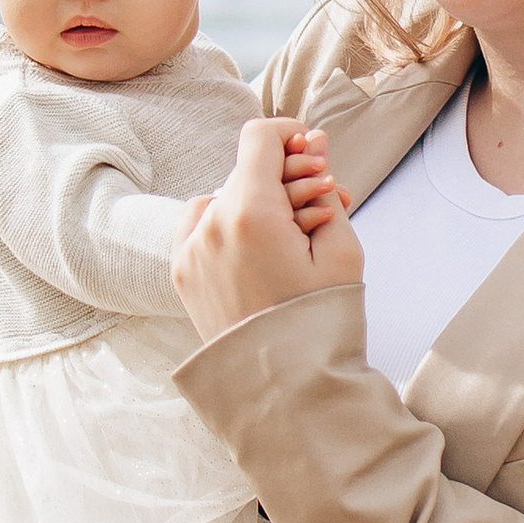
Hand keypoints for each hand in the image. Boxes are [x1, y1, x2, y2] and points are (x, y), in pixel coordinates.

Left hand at [174, 117, 363, 345]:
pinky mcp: (181, 271)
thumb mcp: (342, 249)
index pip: (260, 137)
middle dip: (286, 179)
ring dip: (257, 205)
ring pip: (224, 197)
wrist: (284, 387)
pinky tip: (257, 253)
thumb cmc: (321, 319)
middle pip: (246, 171)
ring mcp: (189, 248)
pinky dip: (228, 227)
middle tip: (323, 208)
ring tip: (291, 242)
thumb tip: (312, 143)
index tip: (313, 153)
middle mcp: (210, 224)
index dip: (291, 135)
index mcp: (250, 212)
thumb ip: (325, 187)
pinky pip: (203, 225)